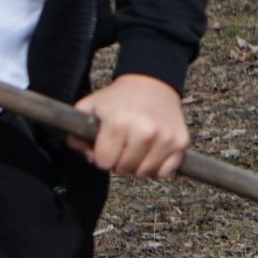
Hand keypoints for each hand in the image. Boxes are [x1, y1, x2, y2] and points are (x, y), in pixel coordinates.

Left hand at [72, 74, 192, 179]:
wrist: (152, 83)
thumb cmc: (117, 99)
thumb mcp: (89, 108)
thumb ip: (76, 136)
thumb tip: (90, 157)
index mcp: (119, 124)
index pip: (103, 163)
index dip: (101, 156)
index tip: (106, 145)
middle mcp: (145, 132)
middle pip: (123, 170)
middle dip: (118, 161)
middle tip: (122, 145)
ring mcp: (165, 138)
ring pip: (144, 173)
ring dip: (137, 166)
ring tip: (136, 149)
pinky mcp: (181, 142)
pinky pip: (166, 173)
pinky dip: (157, 168)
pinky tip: (152, 154)